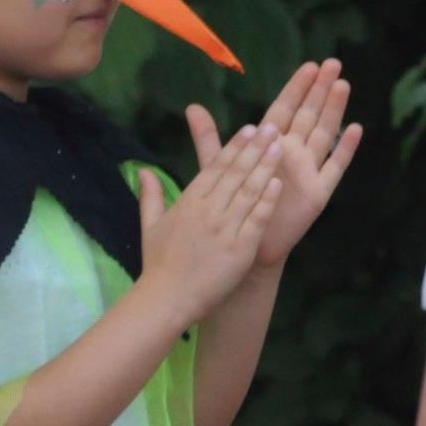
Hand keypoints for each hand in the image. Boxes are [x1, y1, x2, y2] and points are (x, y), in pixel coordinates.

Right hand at [137, 122, 282, 327]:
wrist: (167, 298)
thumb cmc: (158, 264)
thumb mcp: (149, 225)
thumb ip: (150, 195)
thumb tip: (144, 171)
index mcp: (188, 202)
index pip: (215, 167)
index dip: (234, 146)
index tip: (250, 128)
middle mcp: (207, 210)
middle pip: (235, 173)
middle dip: (255, 148)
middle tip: (272, 127)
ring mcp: (224, 228)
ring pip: (249, 191)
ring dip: (265, 167)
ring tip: (281, 147)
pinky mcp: (239, 248)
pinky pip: (256, 219)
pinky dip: (267, 201)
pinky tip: (278, 184)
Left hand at [184, 60, 359, 269]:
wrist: (244, 243)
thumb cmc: (231, 204)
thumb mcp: (218, 166)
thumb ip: (208, 137)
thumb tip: (191, 106)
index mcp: (268, 144)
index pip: (283, 109)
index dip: (296, 87)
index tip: (309, 64)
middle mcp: (291, 153)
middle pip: (308, 115)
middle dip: (319, 89)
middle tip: (333, 63)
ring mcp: (306, 170)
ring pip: (323, 133)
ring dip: (333, 110)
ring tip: (343, 85)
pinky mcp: (317, 192)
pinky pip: (334, 167)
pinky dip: (345, 149)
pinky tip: (354, 129)